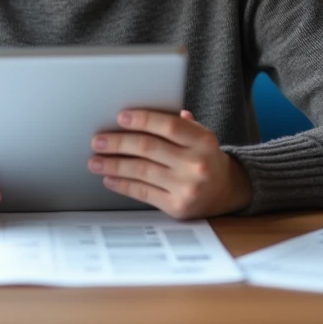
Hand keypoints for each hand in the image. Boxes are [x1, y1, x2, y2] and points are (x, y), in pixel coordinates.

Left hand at [89, 109, 252, 219]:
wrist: (227, 191)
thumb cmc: (205, 157)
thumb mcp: (200, 137)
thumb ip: (176, 124)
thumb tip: (139, 116)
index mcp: (203, 141)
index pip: (169, 125)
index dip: (143, 120)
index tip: (120, 117)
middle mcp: (196, 164)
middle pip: (149, 148)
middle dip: (118, 143)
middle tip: (98, 141)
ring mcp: (187, 187)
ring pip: (142, 171)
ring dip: (114, 165)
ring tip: (95, 161)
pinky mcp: (177, 207)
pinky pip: (143, 192)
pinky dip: (123, 185)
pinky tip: (109, 178)